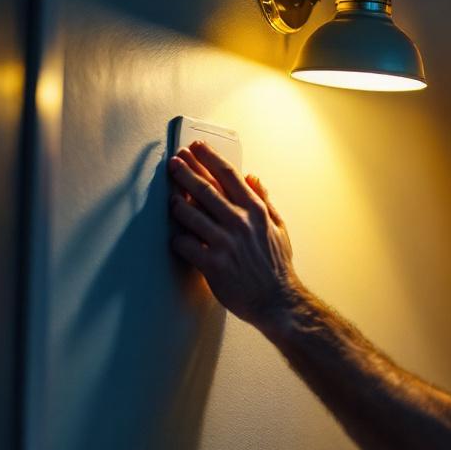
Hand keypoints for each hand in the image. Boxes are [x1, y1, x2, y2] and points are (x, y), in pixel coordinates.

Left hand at [167, 141, 300, 327]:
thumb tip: (253, 178)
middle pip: (205, 189)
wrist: (278, 301)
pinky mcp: (213, 265)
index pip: (229, 175)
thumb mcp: (279, 228)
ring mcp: (225, 243)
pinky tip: (178, 238)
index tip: (197, 147)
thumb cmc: (277, 267)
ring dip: (176, 204)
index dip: (210, 158)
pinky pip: (186, 245)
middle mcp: (240, 223)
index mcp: (256, 211)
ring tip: (171, 198)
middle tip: (174, 162)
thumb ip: (265, 201)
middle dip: (185, 171)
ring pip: (190, 214)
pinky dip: (178, 239)